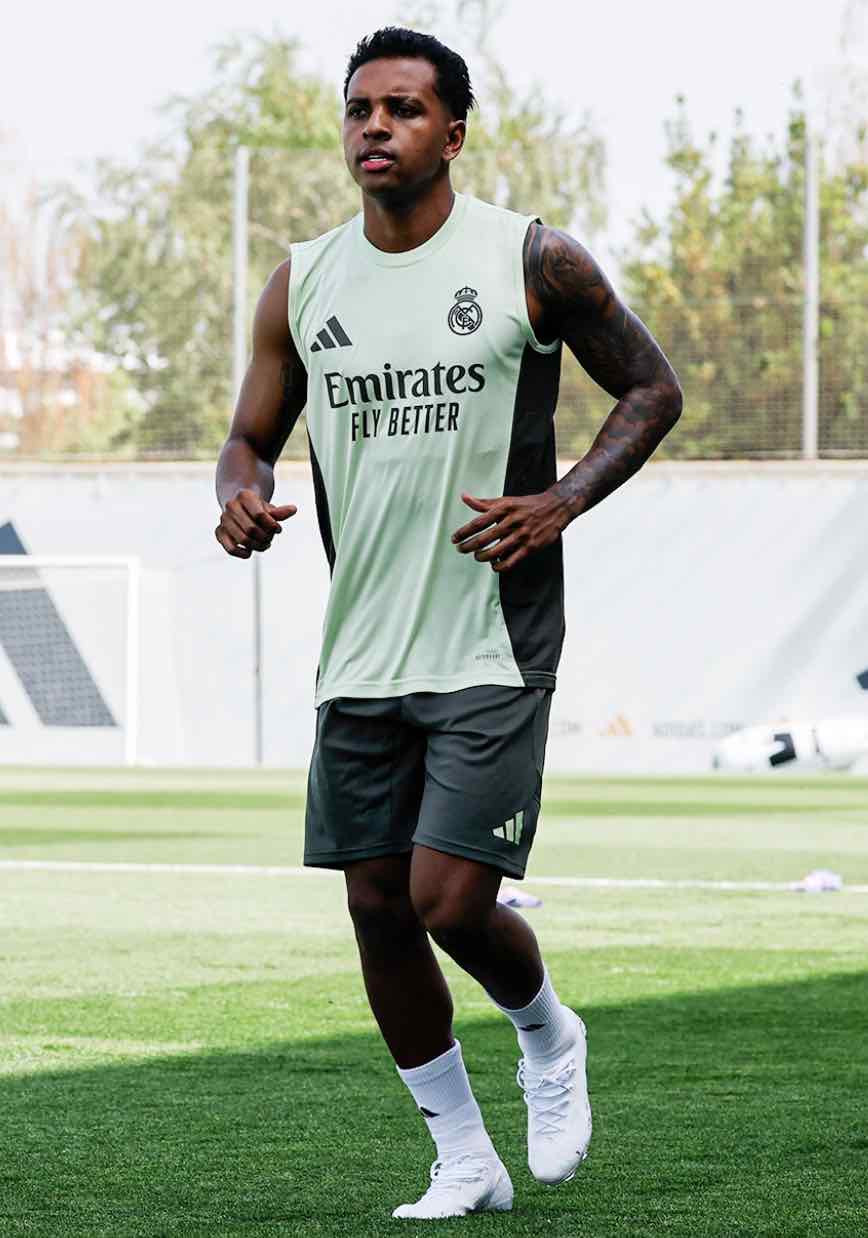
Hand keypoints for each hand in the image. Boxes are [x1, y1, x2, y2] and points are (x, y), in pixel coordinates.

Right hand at [215, 489, 296, 558]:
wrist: (240, 506)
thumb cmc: (258, 508)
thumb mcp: (269, 508)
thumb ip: (280, 512)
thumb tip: (294, 510)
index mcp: (245, 495)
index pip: (260, 515)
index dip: (272, 526)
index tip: (278, 529)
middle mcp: (231, 506)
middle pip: (252, 529)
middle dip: (265, 538)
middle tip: (270, 539)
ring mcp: (223, 519)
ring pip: (243, 540)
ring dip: (258, 546)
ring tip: (265, 545)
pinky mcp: (219, 532)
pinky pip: (230, 549)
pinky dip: (243, 553)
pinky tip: (250, 552)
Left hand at [451, 490, 569, 572]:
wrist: (555, 508)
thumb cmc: (526, 505)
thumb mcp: (506, 501)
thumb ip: (484, 503)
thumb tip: (464, 497)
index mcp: (503, 509)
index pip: (478, 522)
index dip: (463, 532)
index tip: (454, 539)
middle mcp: (511, 522)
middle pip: (484, 538)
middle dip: (468, 546)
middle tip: (460, 549)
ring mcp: (521, 535)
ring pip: (495, 552)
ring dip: (481, 557)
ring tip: (477, 556)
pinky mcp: (530, 547)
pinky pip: (510, 561)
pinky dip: (498, 566)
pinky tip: (494, 564)